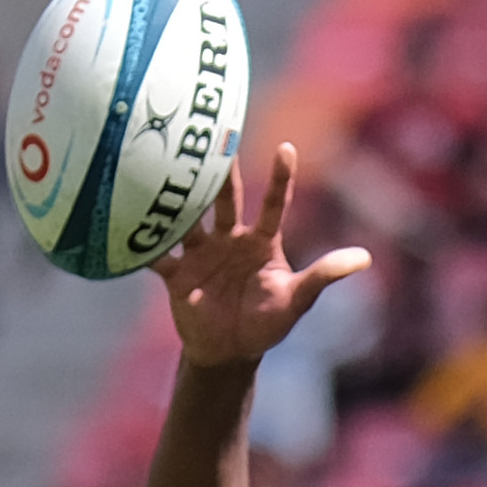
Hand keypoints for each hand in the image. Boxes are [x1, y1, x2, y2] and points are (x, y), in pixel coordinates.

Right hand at [155, 142, 370, 368]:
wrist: (229, 351)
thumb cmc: (266, 322)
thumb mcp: (296, 300)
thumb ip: (324, 276)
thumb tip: (364, 259)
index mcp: (261, 241)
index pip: (273, 204)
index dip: (280, 177)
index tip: (287, 147)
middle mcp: (228, 238)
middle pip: (223, 199)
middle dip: (218, 171)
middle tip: (212, 135)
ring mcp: (199, 253)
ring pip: (185, 217)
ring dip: (174, 196)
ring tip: (160, 163)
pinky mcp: (175, 274)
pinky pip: (155, 254)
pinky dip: (141, 243)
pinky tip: (122, 220)